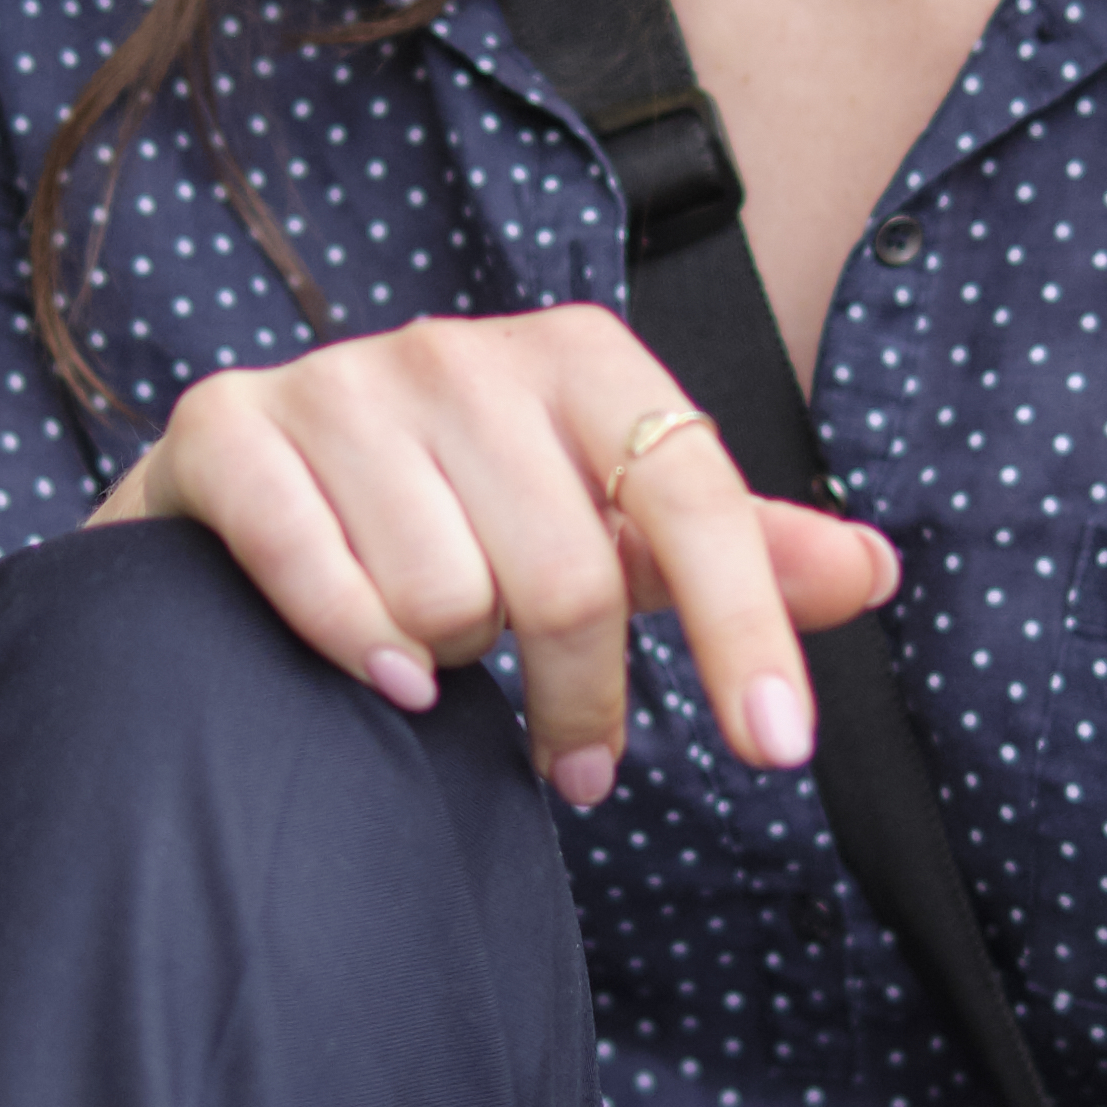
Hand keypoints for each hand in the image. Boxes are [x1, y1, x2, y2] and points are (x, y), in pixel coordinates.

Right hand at [92, 303, 894, 800]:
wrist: (248, 491)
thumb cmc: (461, 513)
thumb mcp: (610, 525)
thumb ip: (737, 554)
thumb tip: (878, 570)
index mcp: (579, 357)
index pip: (694, 499)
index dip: (744, 628)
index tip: (777, 749)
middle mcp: (459, 350)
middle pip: (566, 578)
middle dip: (579, 697)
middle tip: (574, 756)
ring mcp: (337, 383)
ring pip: (442, 597)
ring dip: (453, 661)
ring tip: (441, 647)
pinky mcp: (228, 428)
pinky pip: (319, 578)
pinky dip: (357, 649)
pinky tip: (382, 675)